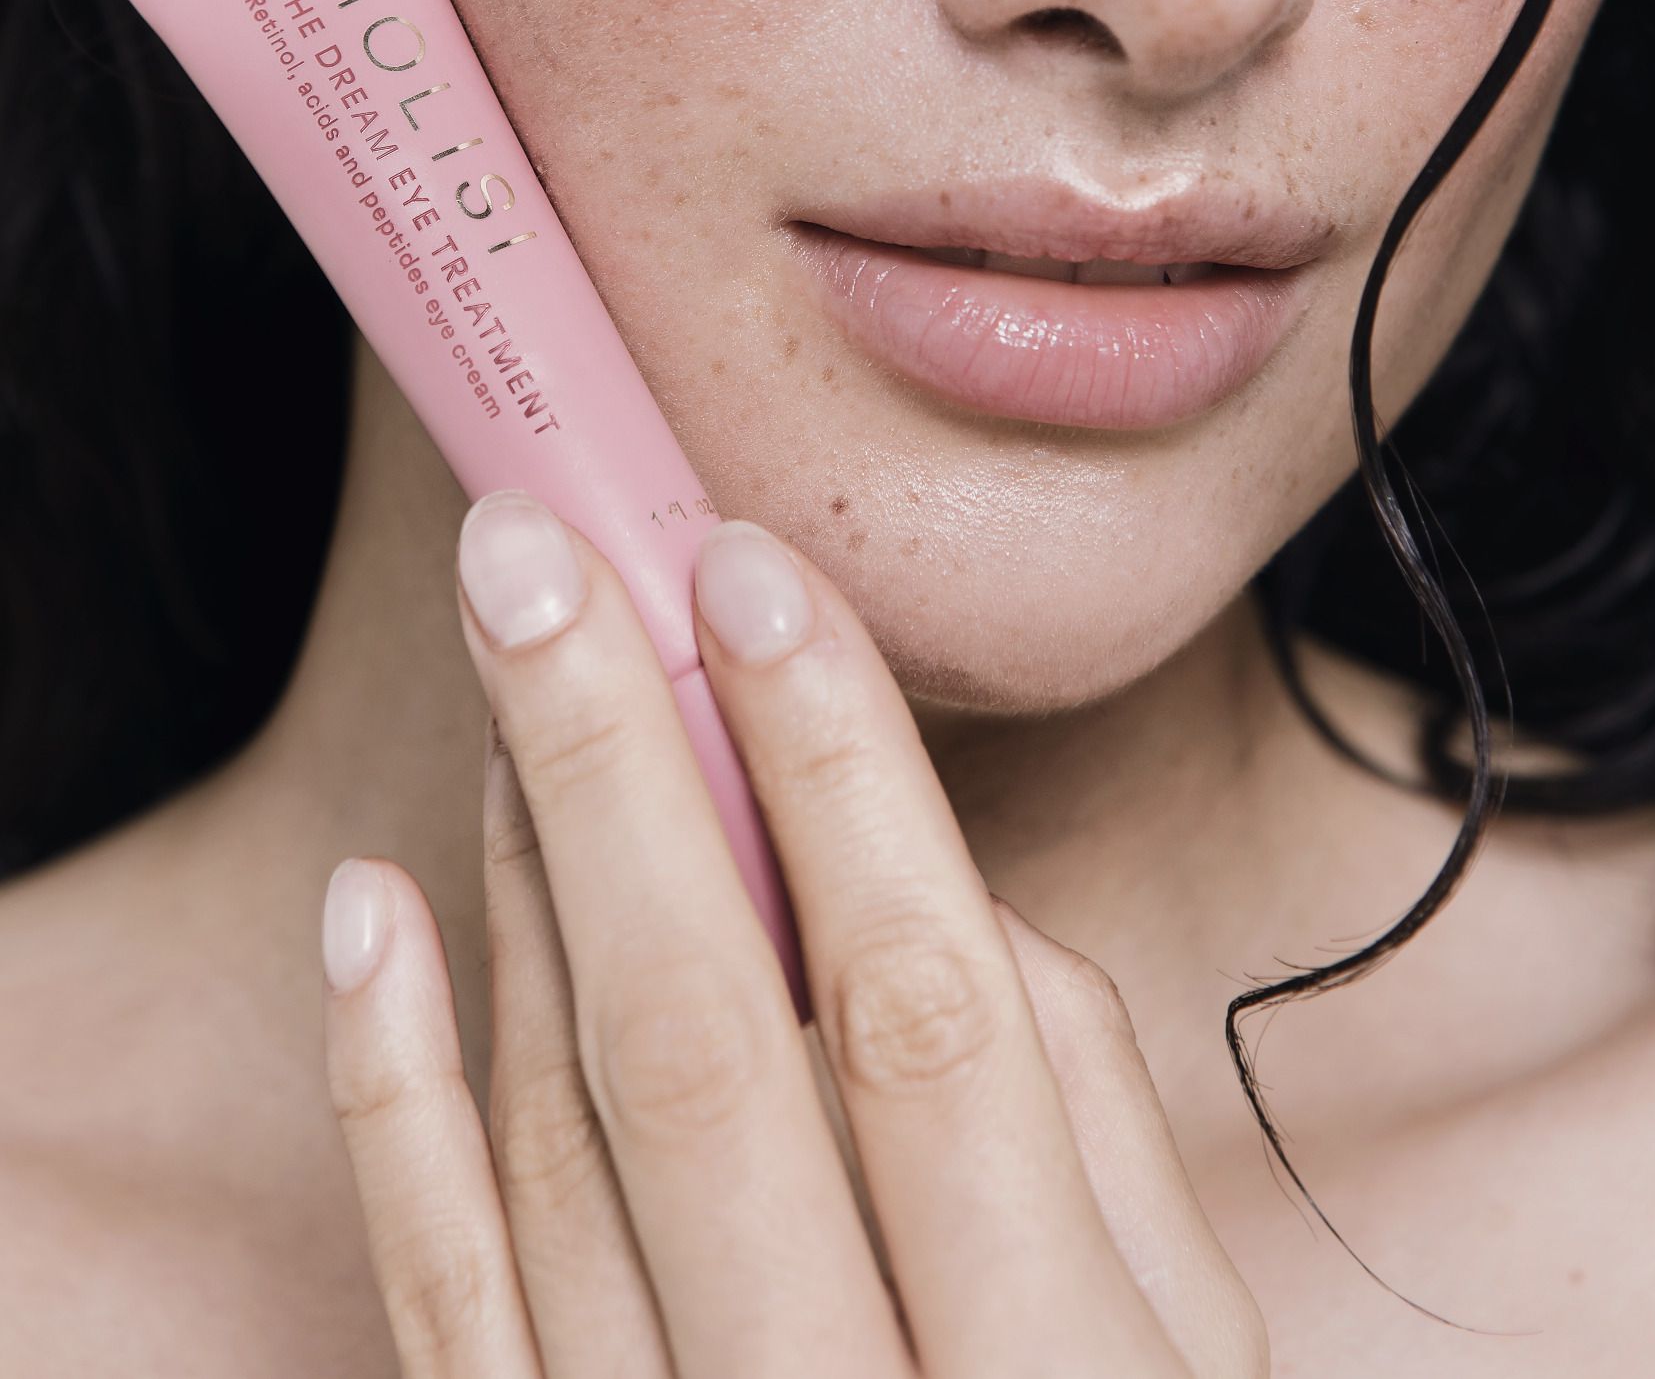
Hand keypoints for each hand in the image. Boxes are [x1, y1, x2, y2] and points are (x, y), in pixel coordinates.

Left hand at [322, 496, 1268, 1376]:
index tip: (755, 577)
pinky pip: (441, 1296)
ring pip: (558, 1144)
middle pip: (701, 1049)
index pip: (925, 1019)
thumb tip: (942, 899)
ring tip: (509, 675)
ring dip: (519, 880)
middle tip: (545, 551)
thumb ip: (1094, 1143)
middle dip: (616, 767)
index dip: (837, 776)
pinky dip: (391, 1091)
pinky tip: (369, 911)